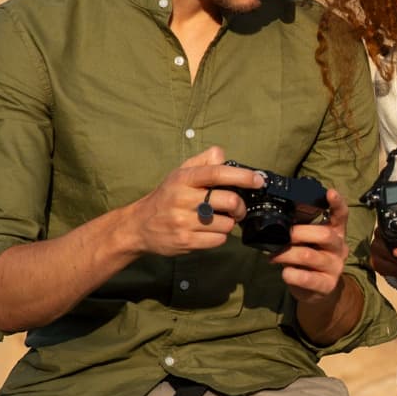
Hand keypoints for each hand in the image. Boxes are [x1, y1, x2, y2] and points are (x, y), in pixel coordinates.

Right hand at [127, 146, 262, 256]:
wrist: (138, 226)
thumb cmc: (165, 197)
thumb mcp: (179, 174)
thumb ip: (202, 162)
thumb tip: (222, 154)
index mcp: (183, 179)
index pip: (217, 173)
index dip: (242, 176)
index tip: (258, 180)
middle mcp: (182, 199)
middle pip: (228, 201)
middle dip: (240, 206)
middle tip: (237, 209)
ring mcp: (183, 222)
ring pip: (226, 224)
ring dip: (228, 223)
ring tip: (218, 220)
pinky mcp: (185, 241)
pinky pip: (218, 240)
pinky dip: (219, 237)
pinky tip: (209, 232)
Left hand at [270, 187, 351, 303]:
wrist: (317, 291)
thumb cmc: (309, 260)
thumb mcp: (308, 242)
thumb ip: (300, 229)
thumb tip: (277, 217)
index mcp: (336, 232)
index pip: (341, 215)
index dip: (337, 203)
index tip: (329, 192)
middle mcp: (339, 248)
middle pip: (324, 234)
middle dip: (299, 233)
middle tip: (282, 235)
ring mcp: (335, 267)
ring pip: (309, 256)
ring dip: (287, 254)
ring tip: (273, 256)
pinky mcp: (327, 285)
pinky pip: (306, 278)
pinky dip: (291, 274)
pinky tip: (285, 273)